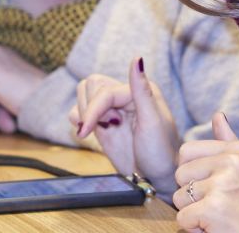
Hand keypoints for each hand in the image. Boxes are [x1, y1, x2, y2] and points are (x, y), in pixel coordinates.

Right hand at [71, 56, 181, 195]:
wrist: (156, 179)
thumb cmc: (160, 153)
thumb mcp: (153, 123)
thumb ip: (141, 90)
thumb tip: (137, 58)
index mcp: (140, 91)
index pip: (104, 91)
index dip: (92, 109)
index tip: (84, 132)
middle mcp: (126, 96)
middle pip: (91, 85)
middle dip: (91, 108)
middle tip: (107, 127)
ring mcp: (113, 109)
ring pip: (84, 94)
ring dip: (84, 112)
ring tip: (100, 129)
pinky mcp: (102, 123)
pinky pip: (80, 111)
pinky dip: (78, 119)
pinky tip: (88, 132)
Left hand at [173, 113, 238, 232]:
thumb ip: (229, 142)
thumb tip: (217, 115)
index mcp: (238, 150)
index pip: (187, 151)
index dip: (192, 173)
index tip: (210, 186)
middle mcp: (231, 162)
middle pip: (180, 174)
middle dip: (191, 194)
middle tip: (217, 204)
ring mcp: (221, 184)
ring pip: (179, 197)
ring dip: (194, 212)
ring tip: (219, 217)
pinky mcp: (213, 208)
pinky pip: (183, 217)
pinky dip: (195, 228)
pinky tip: (216, 228)